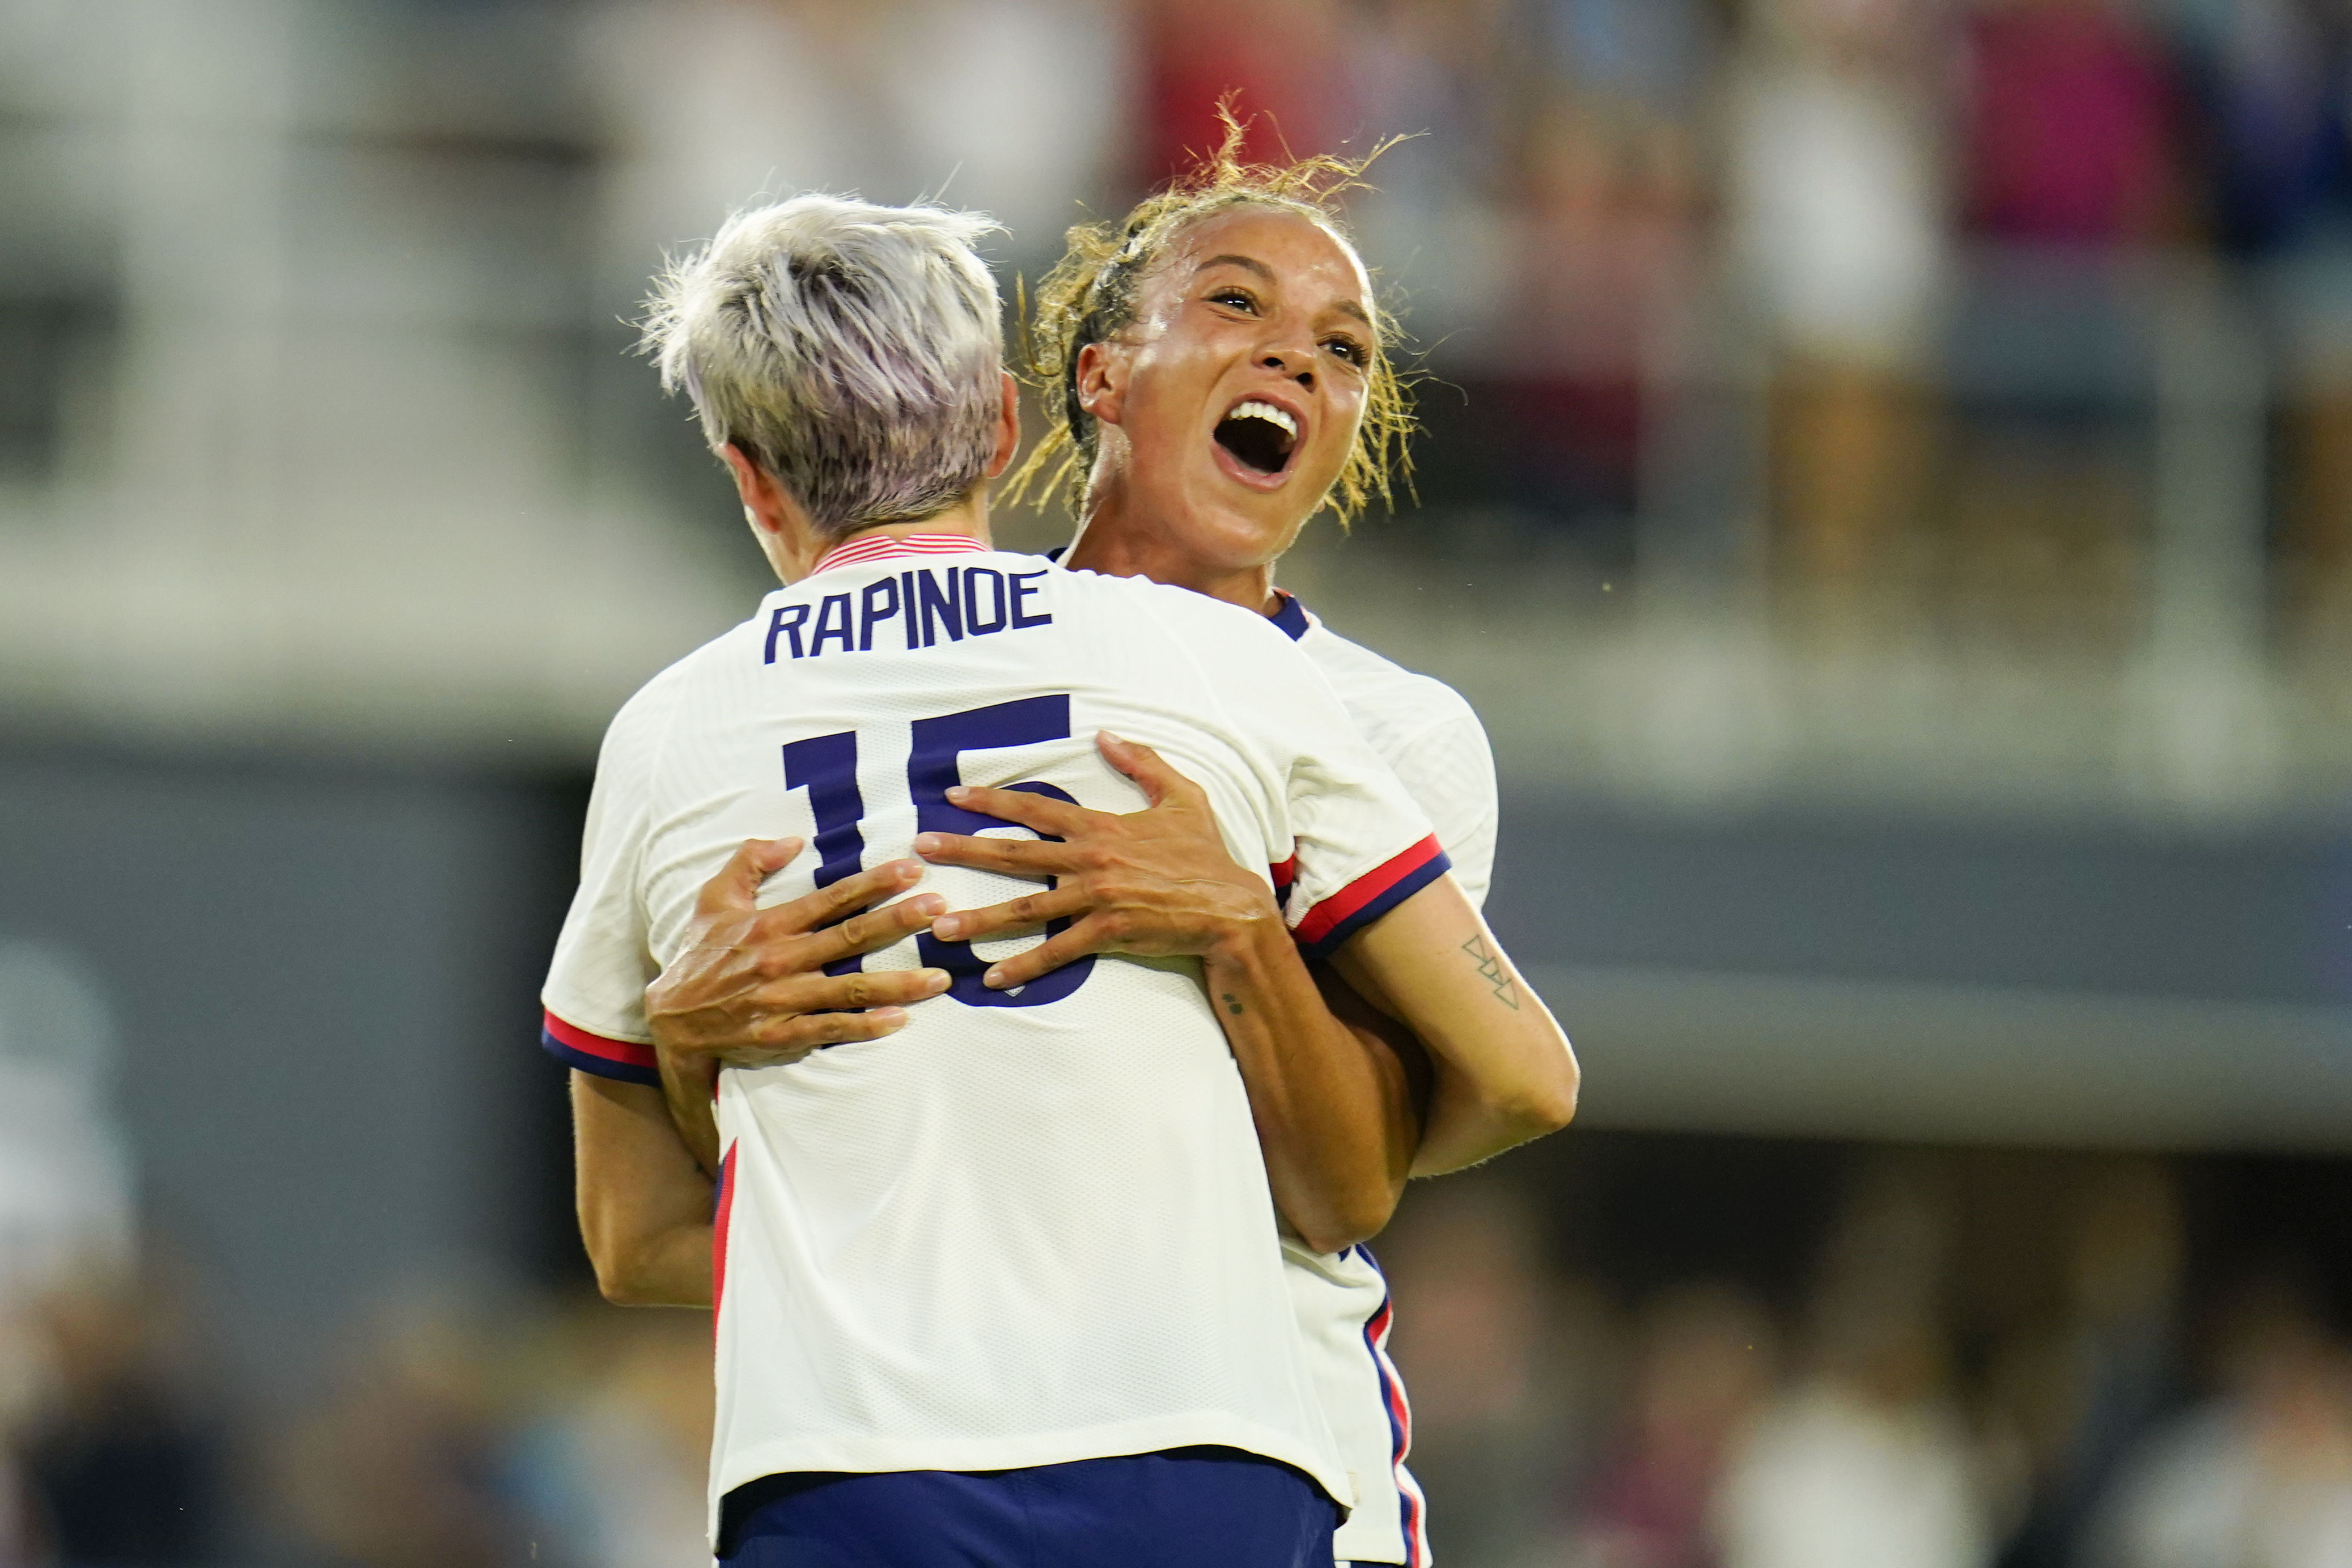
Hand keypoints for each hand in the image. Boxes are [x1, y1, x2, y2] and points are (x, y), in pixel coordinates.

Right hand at [645, 837, 951, 1073]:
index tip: (912, 870)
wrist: (672, 1021)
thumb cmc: (700, 954)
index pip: (832, 898)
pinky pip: (830, 1029)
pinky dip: (865, 1027)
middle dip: (898, 922)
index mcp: (770, 923)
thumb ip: (749, 861)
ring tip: (941, 977)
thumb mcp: (715, 898)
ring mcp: (783, 1000)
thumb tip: (792, 840)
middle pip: (850, 938)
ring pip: (850, 989)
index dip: (873, 883)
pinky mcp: (781, 1034)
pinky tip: (900, 1020)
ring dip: (899, 982)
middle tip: (940, 909)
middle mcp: (781, 959)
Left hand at [914, 731, 1281, 990]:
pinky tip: (993, 977)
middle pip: (1014, 853)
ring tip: (940, 925)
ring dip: (979, 917)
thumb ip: (1143, 763)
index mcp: (1101, 826)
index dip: (992, 800)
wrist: (1230, 908)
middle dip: (963, 849)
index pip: (1036, 809)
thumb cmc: (1205, 854)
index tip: (953, 796)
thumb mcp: (1182, 797)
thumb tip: (1106, 734)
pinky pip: (1057, 951)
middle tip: (921, 848)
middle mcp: (1091, 859)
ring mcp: (1096, 897)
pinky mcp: (1106, 933)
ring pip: (1026, 907)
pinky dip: (1024, 965)